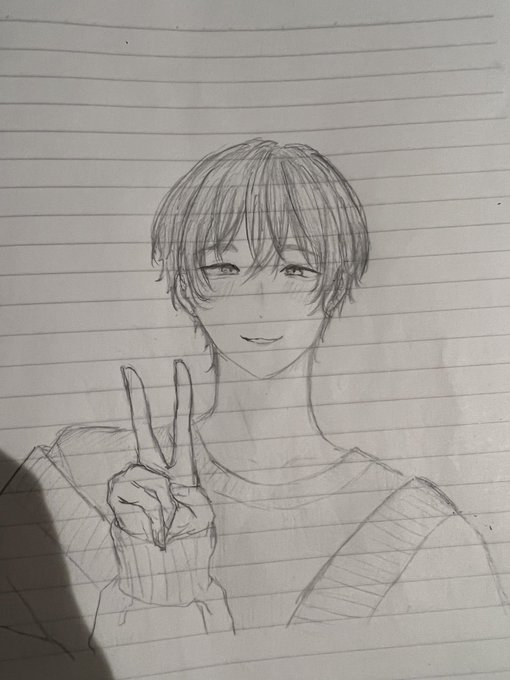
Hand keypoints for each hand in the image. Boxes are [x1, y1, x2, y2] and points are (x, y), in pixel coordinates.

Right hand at [107, 361, 225, 613]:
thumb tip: (150, 487)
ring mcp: (134, 486)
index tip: (179, 370)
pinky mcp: (118, 501)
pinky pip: (127, 495)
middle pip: (145, 431)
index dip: (182, 400)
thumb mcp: (199, 517)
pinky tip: (150, 530)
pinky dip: (143, 513)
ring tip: (165, 529)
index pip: (182, 430)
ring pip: (139, 475)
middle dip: (138, 400)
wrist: (171, 579)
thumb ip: (177, 493)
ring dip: (156, 504)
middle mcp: (156, 473)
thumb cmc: (191, 548)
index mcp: (183, 472)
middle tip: (130, 368)